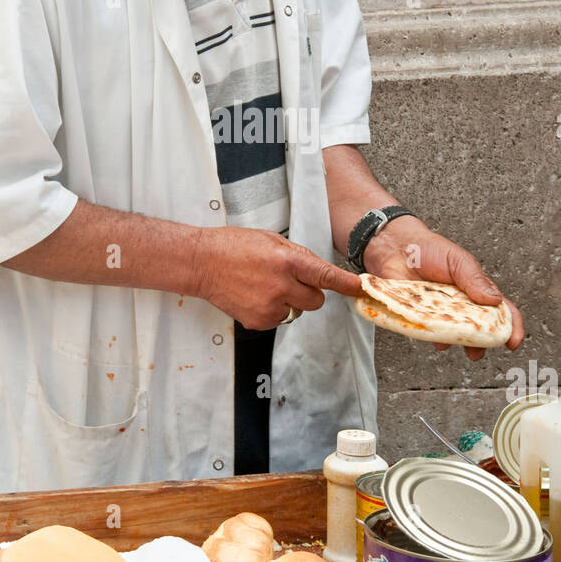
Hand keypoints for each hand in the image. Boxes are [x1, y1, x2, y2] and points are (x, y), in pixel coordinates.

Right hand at [194, 227, 361, 329]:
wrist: (202, 263)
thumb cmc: (233, 246)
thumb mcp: (271, 240)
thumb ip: (297, 256)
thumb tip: (317, 270)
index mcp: (286, 260)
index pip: (325, 276)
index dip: (346, 284)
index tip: (359, 288)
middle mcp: (281, 285)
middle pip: (316, 301)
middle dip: (310, 292)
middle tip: (292, 282)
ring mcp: (269, 306)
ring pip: (297, 312)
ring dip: (289, 302)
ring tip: (264, 286)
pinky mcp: (258, 321)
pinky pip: (278, 320)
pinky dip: (272, 311)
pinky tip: (255, 296)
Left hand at [363, 216, 524, 360]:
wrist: (395, 248)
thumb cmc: (429, 250)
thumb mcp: (458, 260)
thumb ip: (475, 280)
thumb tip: (496, 300)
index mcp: (476, 290)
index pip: (501, 310)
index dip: (511, 326)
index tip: (513, 341)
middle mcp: (462, 305)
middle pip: (481, 330)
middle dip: (485, 344)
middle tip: (481, 351)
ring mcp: (442, 314)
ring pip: (458, 336)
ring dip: (462, 345)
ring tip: (464, 349)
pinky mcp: (422, 319)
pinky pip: (432, 335)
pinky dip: (436, 340)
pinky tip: (438, 340)